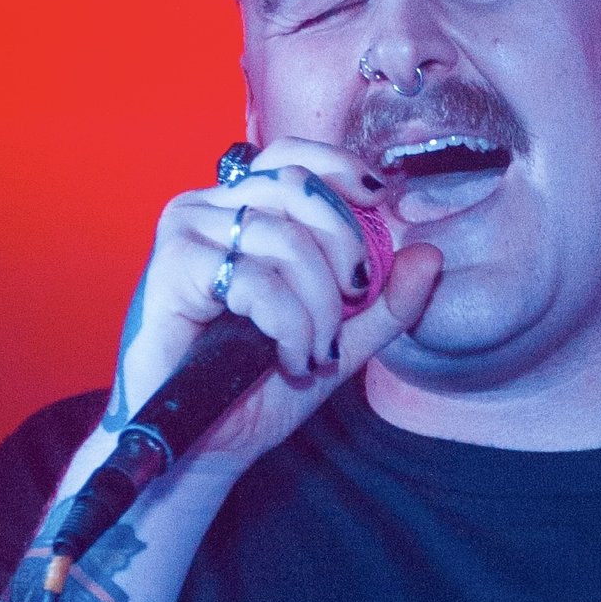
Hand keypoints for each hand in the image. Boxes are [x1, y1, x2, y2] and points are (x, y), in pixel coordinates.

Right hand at [106, 139, 440, 469]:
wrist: (203, 445)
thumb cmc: (256, 387)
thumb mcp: (338, 339)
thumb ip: (384, 301)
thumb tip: (431, 254)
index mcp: (239, 210)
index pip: (293, 157)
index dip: (342, 168)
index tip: (383, 200)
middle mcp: (207, 209)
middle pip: (298, 189)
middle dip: (344, 249)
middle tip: (352, 303)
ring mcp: (185, 234)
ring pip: (284, 238)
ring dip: (319, 306)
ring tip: (315, 352)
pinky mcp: (169, 268)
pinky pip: (255, 278)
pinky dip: (288, 324)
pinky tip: (286, 358)